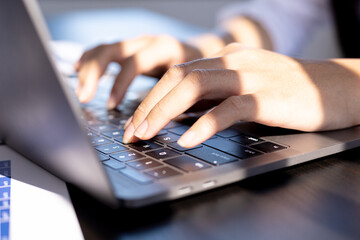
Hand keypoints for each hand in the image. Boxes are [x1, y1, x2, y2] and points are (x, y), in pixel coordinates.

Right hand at [75, 35, 201, 107]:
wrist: (205, 53)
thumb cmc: (202, 75)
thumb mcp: (196, 88)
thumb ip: (177, 104)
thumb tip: (157, 130)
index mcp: (166, 49)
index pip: (136, 63)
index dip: (121, 84)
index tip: (113, 106)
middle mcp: (149, 43)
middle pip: (114, 49)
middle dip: (96, 73)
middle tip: (84, 97)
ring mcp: (139, 44)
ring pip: (106, 48)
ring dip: (89, 69)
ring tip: (81, 91)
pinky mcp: (133, 49)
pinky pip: (105, 50)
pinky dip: (91, 60)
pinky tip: (79, 71)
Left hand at [123, 43, 359, 146]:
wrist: (337, 87)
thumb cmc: (288, 91)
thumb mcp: (244, 87)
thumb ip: (215, 96)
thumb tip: (181, 116)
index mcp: (224, 60)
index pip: (176, 74)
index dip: (150, 99)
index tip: (134, 123)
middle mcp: (232, 62)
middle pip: (177, 78)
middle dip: (149, 106)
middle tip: (132, 133)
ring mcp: (249, 77)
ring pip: (195, 86)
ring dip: (165, 112)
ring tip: (147, 135)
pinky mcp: (268, 95)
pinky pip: (230, 107)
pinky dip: (205, 124)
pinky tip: (189, 140)